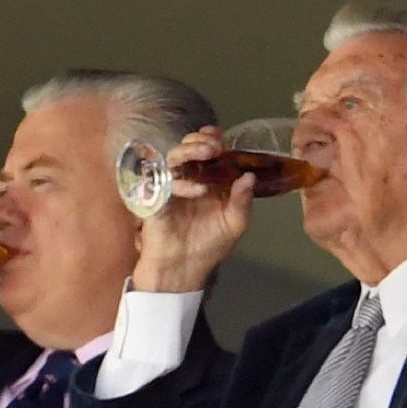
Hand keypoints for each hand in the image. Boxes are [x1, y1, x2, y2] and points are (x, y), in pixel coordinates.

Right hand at [130, 127, 254, 292]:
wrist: (184, 269)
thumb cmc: (209, 246)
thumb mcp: (235, 223)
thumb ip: (242, 200)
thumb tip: (249, 176)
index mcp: (209, 180)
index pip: (208, 151)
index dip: (213, 139)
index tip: (221, 138)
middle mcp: (190, 179)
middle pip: (189, 147)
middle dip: (201, 141)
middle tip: (215, 146)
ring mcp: (171, 186)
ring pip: (174, 157)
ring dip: (190, 150)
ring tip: (208, 152)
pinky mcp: (156, 198)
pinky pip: (164, 182)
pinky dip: (183, 184)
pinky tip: (200, 190)